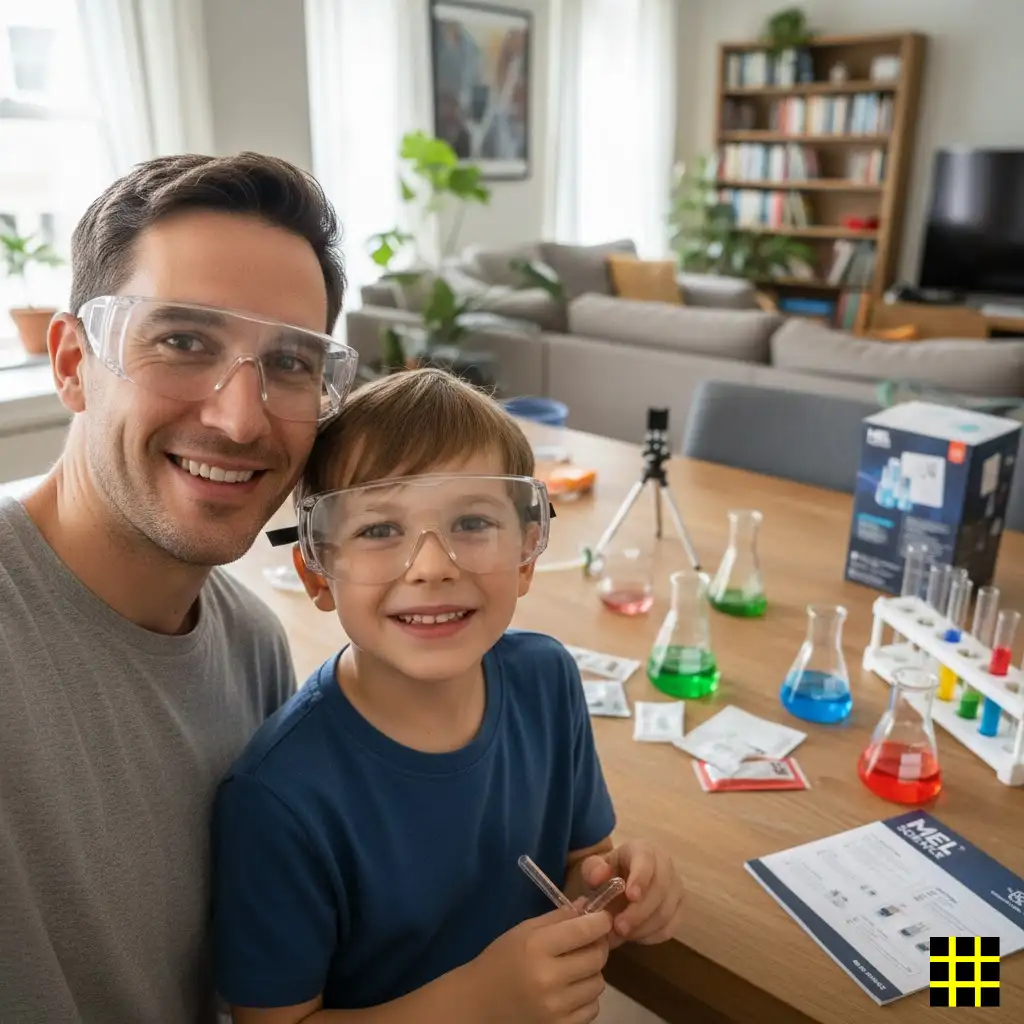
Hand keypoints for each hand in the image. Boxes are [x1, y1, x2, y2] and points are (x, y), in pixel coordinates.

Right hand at [469, 903, 611, 1023]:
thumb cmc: (501, 960)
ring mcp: (556, 1008)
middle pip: (597, 958)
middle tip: (588, 942)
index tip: (603, 918)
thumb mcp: (524, 931)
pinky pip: (592, 1008)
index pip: (584, 931)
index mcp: (537, 947)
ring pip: (598, 984)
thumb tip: (589, 906)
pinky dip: (586, 997)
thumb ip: (558, 918)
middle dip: (598, 946)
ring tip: (574, 968)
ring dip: (591, 973)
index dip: (600, 921)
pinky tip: (569, 990)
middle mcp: (548, 978)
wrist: (480, 1003)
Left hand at [577, 839, 683, 947]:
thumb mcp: (593, 867)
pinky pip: (671, 926)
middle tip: (619, 927)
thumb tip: (600, 875)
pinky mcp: (679, 908)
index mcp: (643, 849)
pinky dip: (653, 935)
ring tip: (622, 934)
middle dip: (640, 911)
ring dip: (644, 927)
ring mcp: (675, 887)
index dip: (641, 878)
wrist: (619, 882)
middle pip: (661, 888)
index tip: (631, 897)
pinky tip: (635, 937)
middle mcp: (665, 865)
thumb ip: (593, 869)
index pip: (647, 860)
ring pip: (667, 910)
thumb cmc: (607, 872)